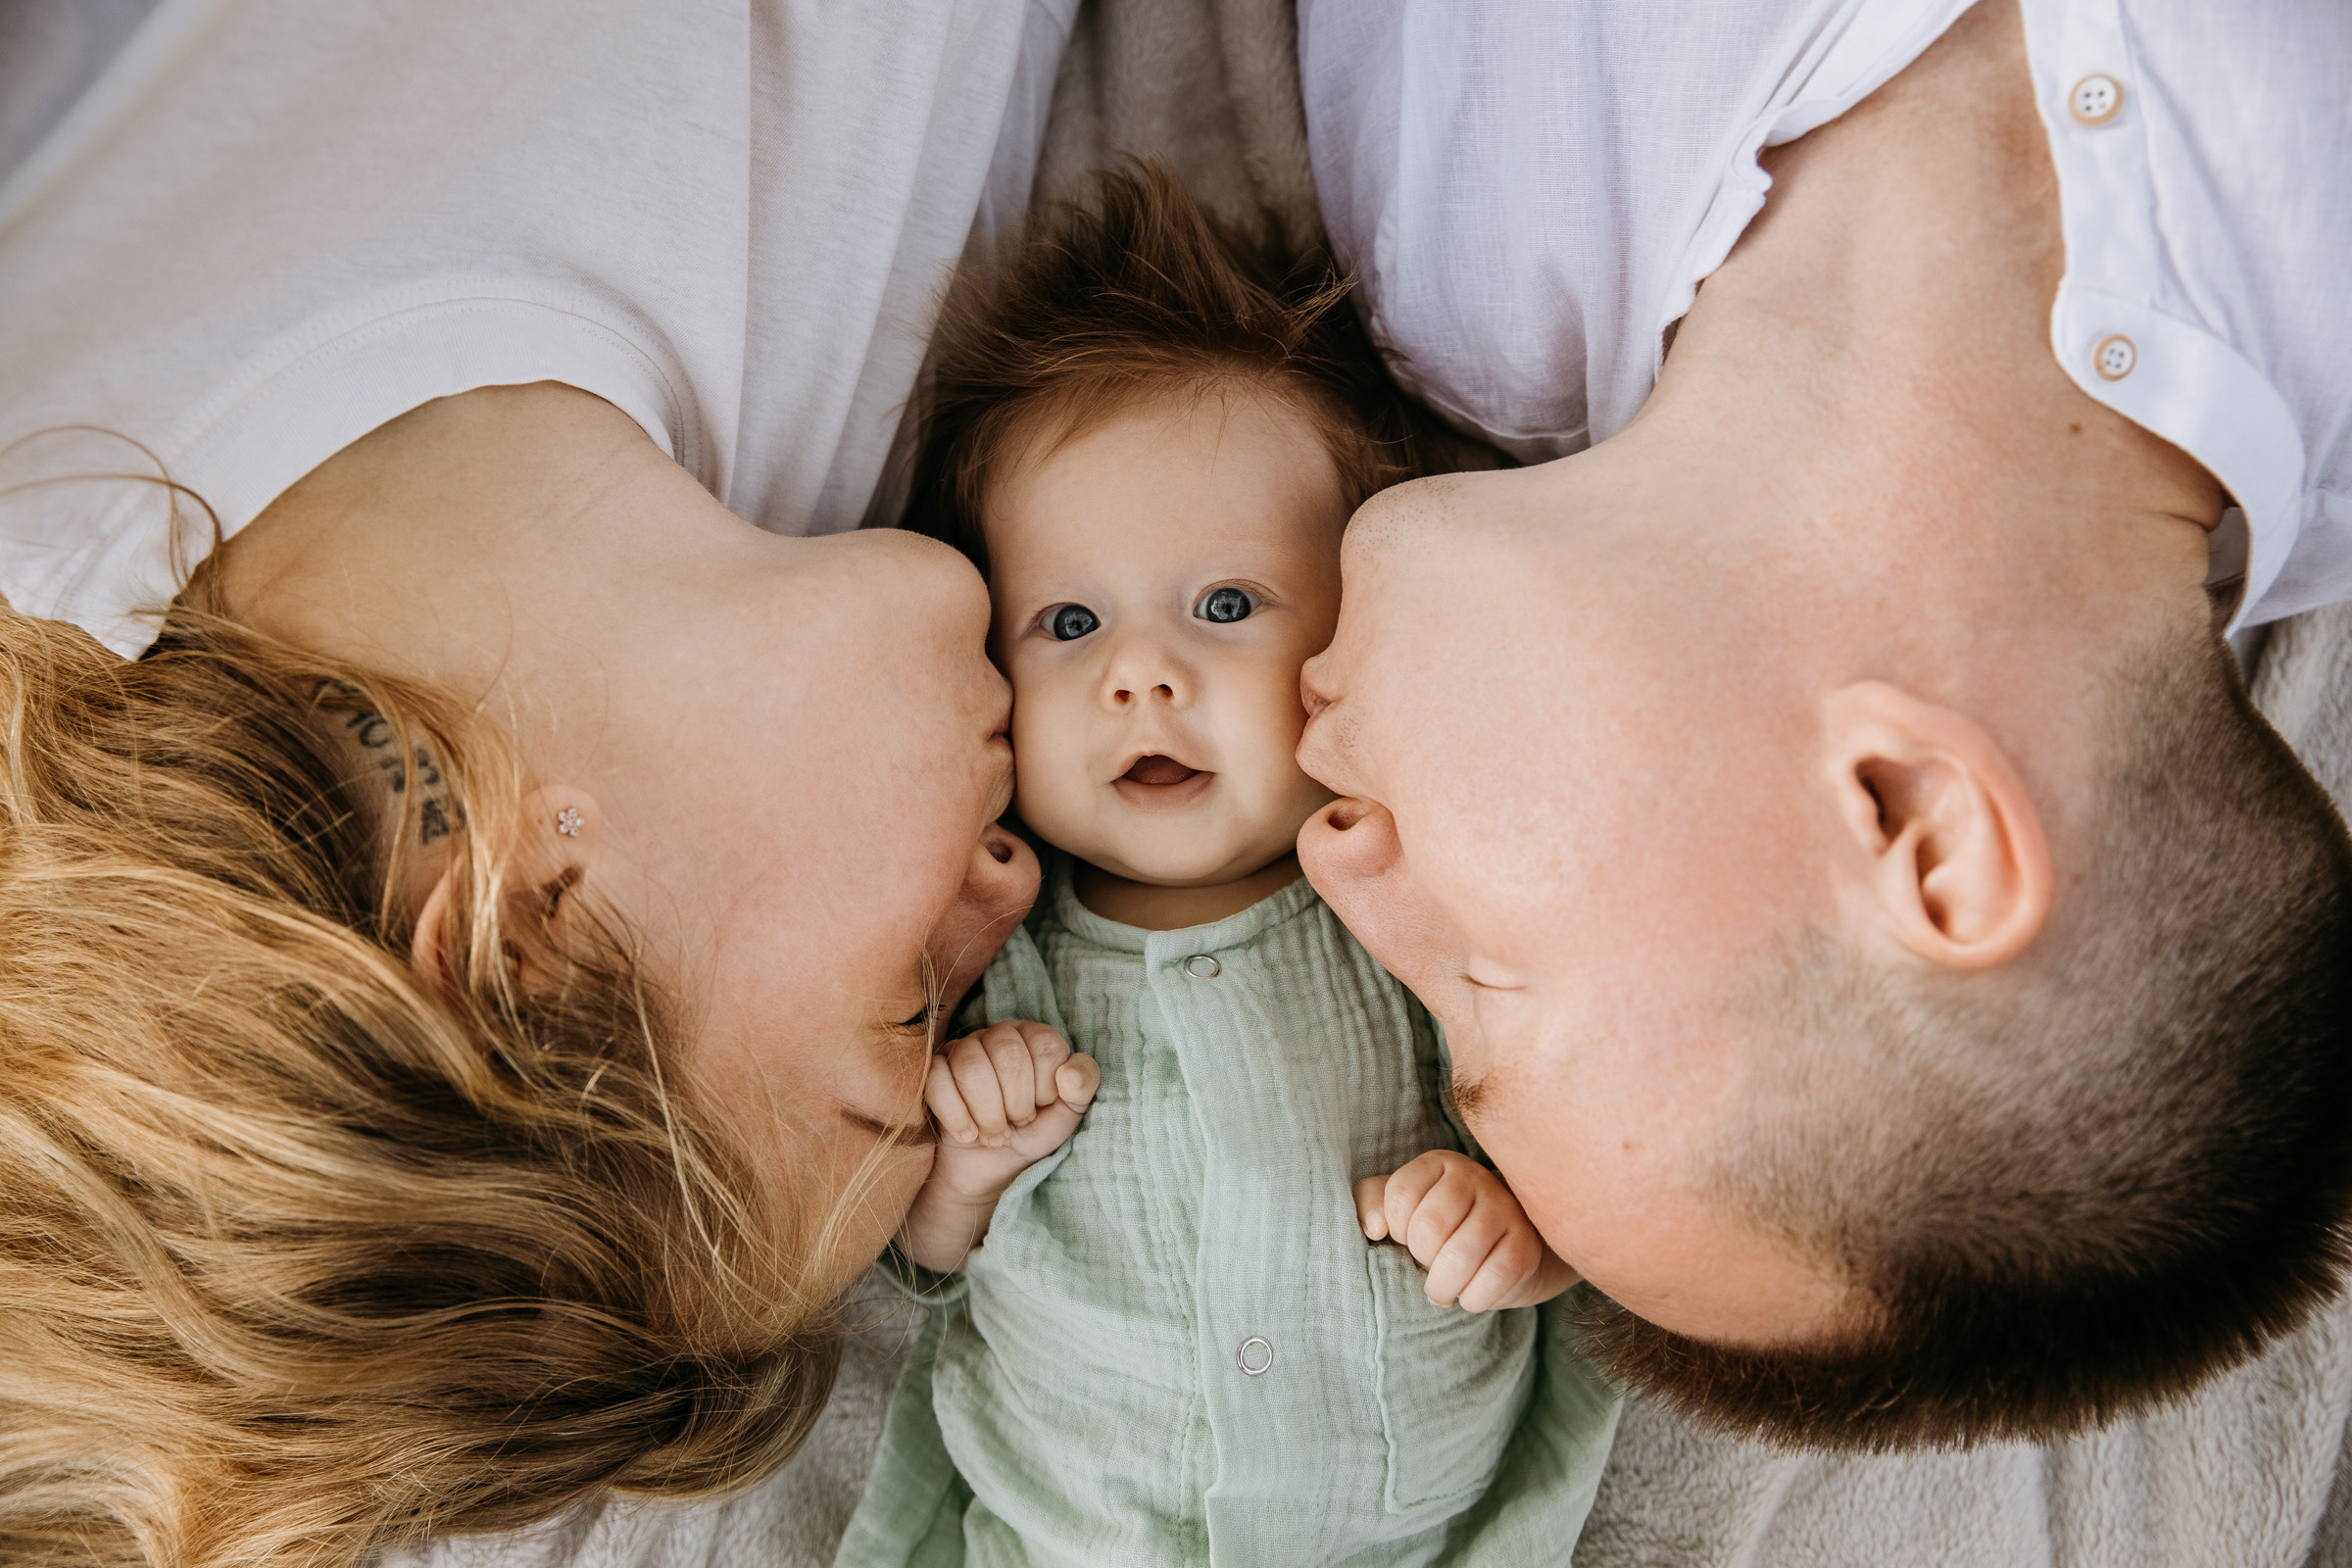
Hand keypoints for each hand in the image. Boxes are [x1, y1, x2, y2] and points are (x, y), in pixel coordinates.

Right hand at [897, 1021, 1098, 1272]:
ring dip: (987, 1115)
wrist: (987, 1168)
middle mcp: (997, 1034)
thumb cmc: (1029, 1133)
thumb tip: (1070, 1074)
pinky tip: (967, 1134)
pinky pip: (938, 1082)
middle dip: (1015, 1104)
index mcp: (1034, 1037)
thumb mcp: (1066, 1114)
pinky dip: (957, 1117)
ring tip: (993, 1135)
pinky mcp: (931, 1072)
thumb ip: (1083, 1086)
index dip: (1044, 1087)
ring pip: (971, 1067)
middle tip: (1015, 1125)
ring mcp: (961, 1049)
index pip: (1045, 1045)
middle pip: (1007, 1053)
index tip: (1039, 1108)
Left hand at [1355, 1149, 1579, 1310]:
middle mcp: (1475, 1178)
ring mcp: (1506, 1210)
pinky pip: (1492, 1280)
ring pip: (1460, 1257)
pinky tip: (1470, 1294)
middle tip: (1428, 1266)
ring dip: (1442, 1287)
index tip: (1406, 1238)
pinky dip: (1472, 1299)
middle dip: (1421, 1259)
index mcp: (1439, 1164)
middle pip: (1429, 1228)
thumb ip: (1371, 1204)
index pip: (1401, 1195)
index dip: (1396, 1229)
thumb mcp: (1399, 1208)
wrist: (1502, 1247)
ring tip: (1443, 1288)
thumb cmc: (1440, 1226)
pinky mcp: (1527, 1246)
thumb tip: (1376, 1227)